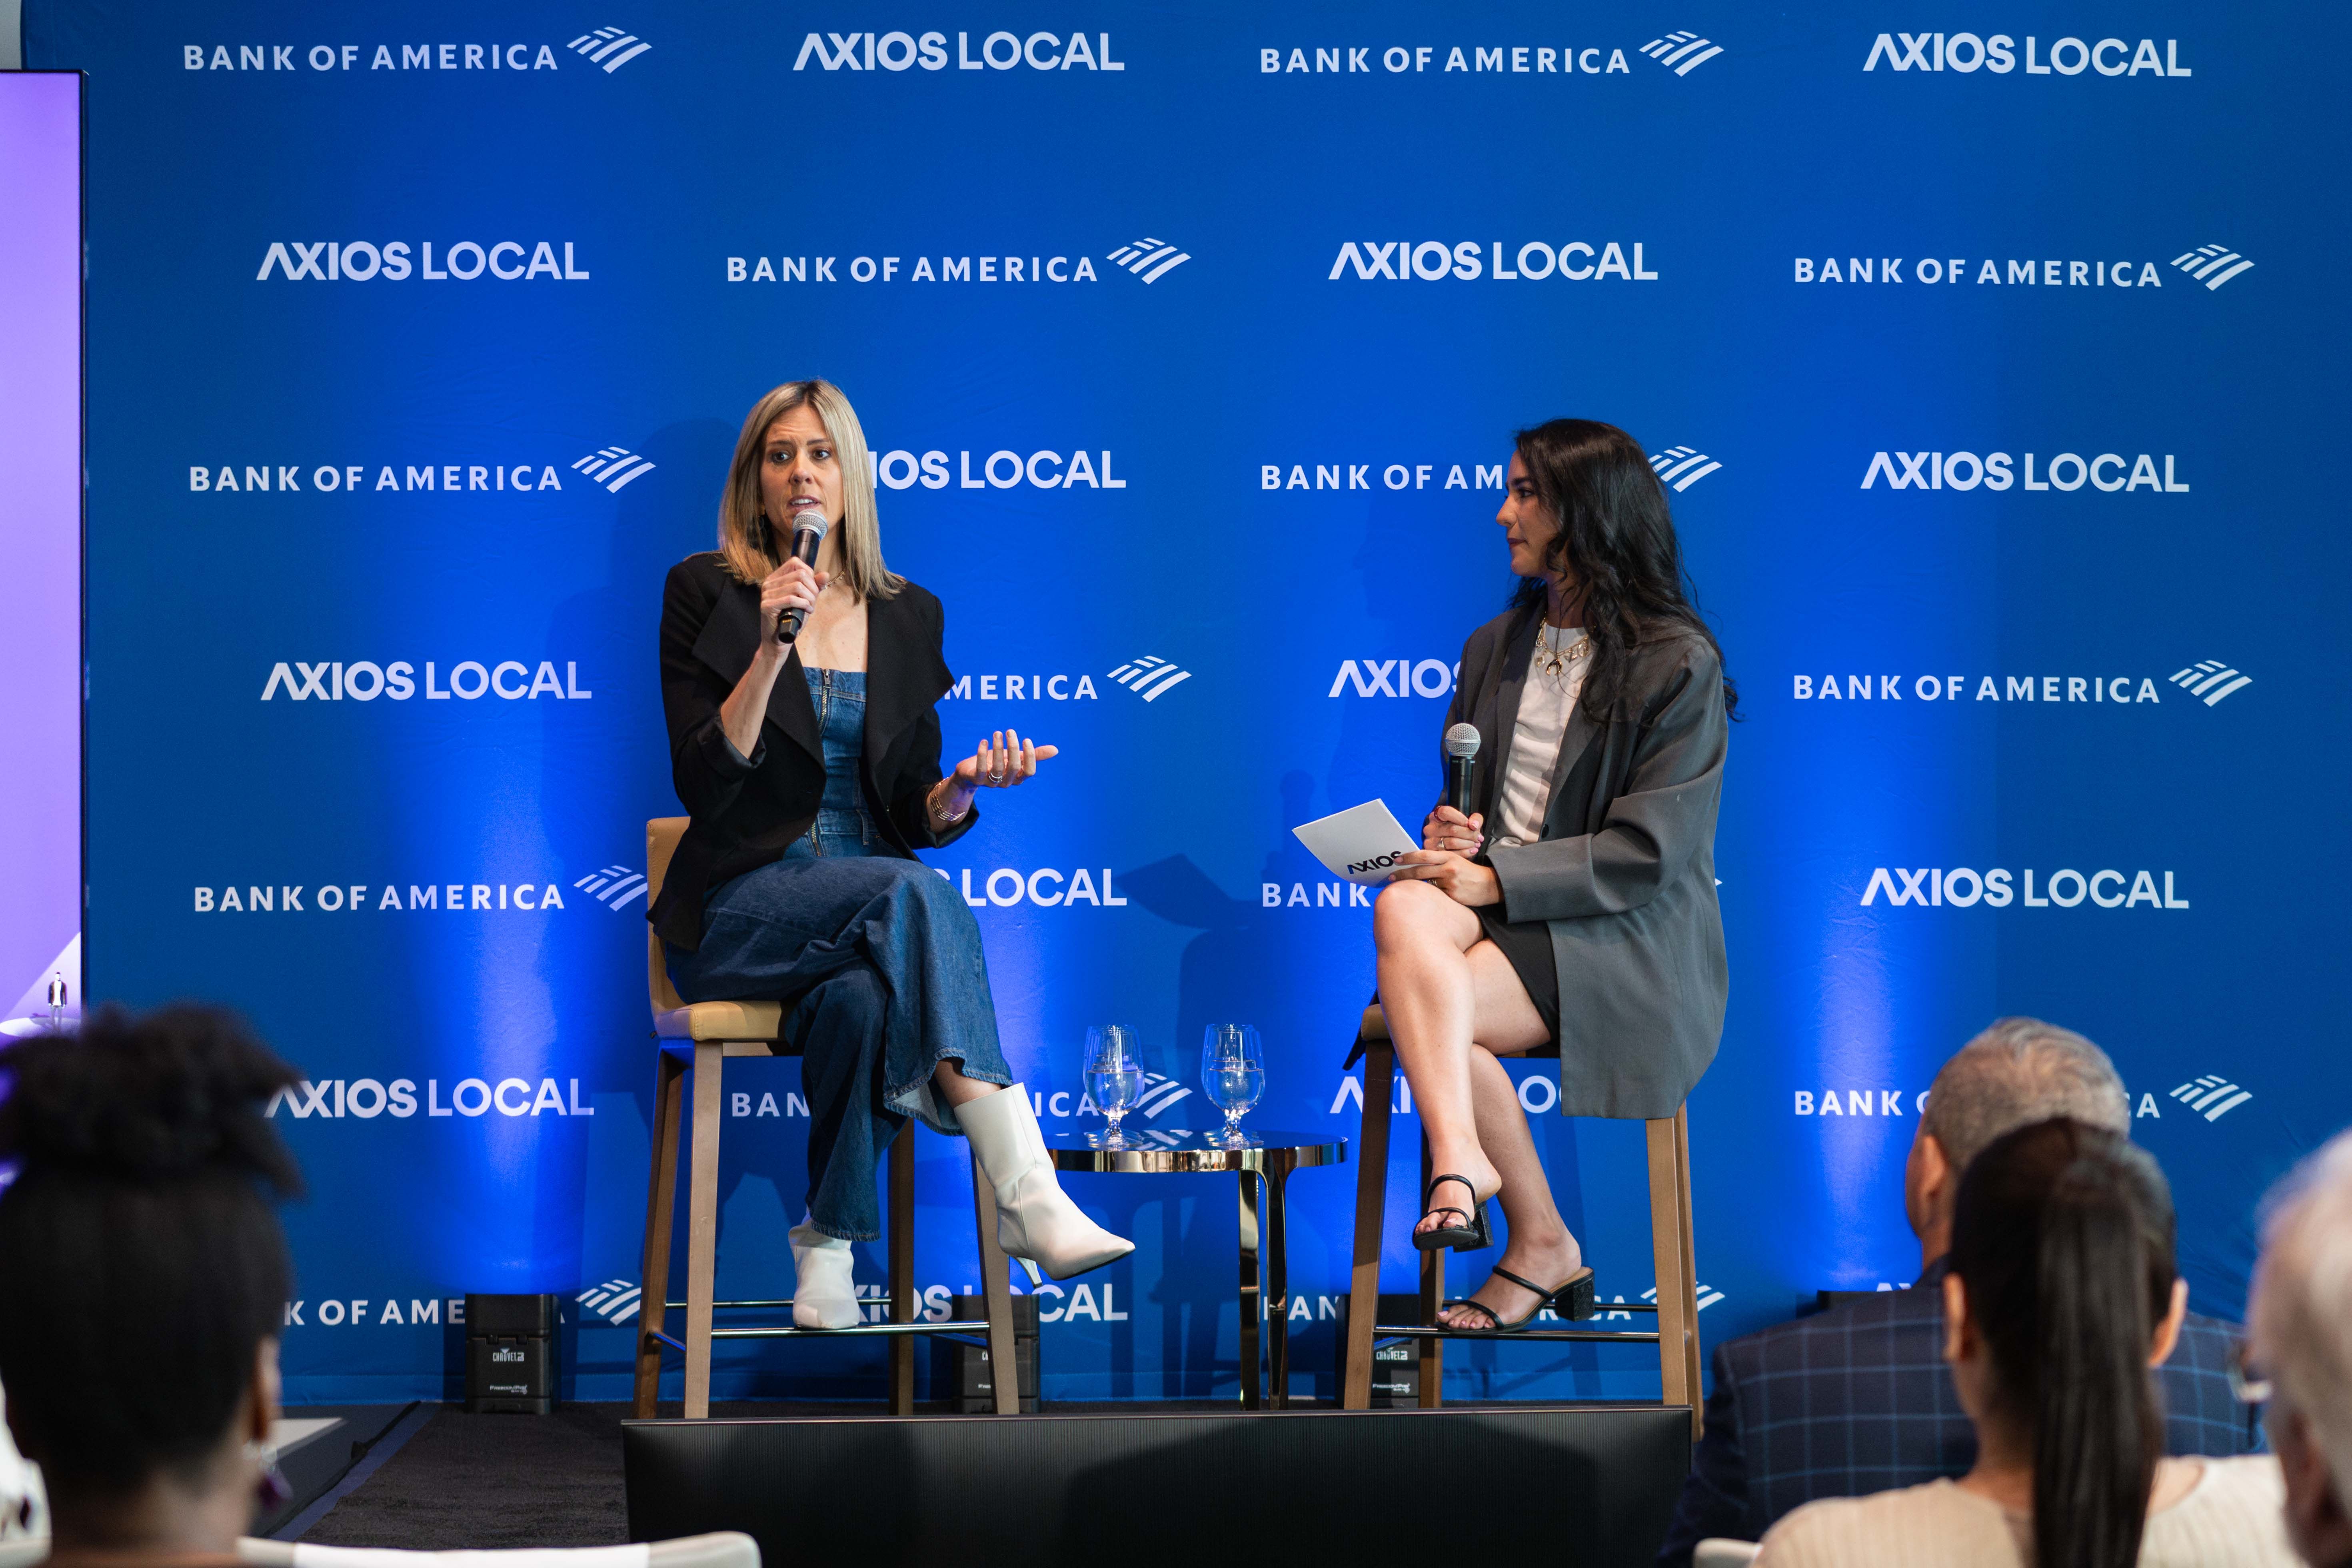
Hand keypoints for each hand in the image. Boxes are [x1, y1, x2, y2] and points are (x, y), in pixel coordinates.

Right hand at [756, 558, 827, 645]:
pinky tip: (805, 611)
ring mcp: (766, 594)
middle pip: (800, 574)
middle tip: (813, 602)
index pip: (795, 563)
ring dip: (809, 599)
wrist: (779, 639)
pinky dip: (803, 605)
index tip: (812, 589)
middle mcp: (769, 583)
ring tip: (809, 608)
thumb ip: (814, 586)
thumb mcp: (805, 599)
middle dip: (812, 589)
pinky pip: (791, 599)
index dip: (810, 574)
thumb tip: (825, 574)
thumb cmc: (792, 618)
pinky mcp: (767, 606)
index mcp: (776, 578)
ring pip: (797, 586)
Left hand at [935, 730, 1058, 820]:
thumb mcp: (1016, 757)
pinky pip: (980, 769)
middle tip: (1010, 731)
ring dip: (997, 748)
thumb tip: (1056, 750)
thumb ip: (1034, 755)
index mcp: (1018, 777)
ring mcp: (991, 783)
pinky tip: (984, 741)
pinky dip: (981, 754)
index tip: (1026, 739)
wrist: (971, 772)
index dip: (1030, 757)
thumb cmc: (997, 762)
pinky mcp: (977, 780)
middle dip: (1013, 748)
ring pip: (997, 768)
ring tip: (997, 733)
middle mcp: (1006, 782)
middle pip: (1013, 767)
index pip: (1029, 771)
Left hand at [1387, 848, 1500, 906]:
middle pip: (1420, 871)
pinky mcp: (1453, 896)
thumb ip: (1438, 862)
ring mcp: (1450, 882)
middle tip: (1390, 878)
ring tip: (1402, 888)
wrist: (1490, 885)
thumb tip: (1417, 864)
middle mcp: (1448, 868)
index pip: (1424, 855)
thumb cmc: (1469, 873)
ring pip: (1426, 884)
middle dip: (1402, 874)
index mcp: (1448, 857)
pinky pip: (1436, 896)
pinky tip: (1422, 899)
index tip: (1396, 860)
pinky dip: (1428, 896)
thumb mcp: (1455, 861)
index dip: (1408, 857)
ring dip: (1413, 886)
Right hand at [1424, 805, 1484, 853]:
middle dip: (1469, 834)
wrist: (1452, 842)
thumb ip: (1475, 819)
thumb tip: (1474, 825)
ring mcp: (1431, 842)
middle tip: (1479, 837)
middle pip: (1452, 829)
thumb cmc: (1460, 830)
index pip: (1445, 812)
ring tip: (1476, 844)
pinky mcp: (1434, 855)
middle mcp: (1430, 829)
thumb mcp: (1469, 820)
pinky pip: (1452, 854)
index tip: (1471, 825)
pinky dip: (1465, 852)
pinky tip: (1472, 850)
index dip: (1460, 818)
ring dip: (1468, 844)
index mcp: (1436, 816)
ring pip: (1453, 842)